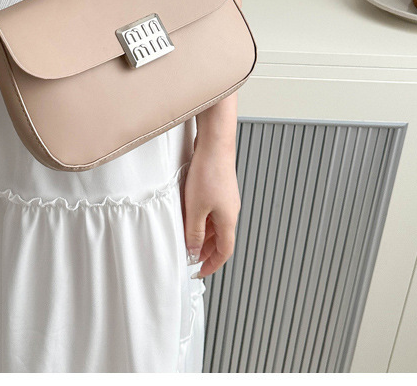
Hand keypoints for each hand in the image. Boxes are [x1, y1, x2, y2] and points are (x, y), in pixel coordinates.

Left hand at [181, 137, 240, 278]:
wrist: (215, 143)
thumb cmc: (208, 173)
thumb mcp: (196, 208)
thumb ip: (194, 232)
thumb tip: (194, 252)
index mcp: (228, 220)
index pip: (224, 251)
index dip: (212, 265)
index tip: (199, 272)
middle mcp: (231, 211)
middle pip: (220, 239)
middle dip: (206, 251)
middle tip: (189, 257)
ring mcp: (226, 199)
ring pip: (216, 225)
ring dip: (203, 234)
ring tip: (186, 237)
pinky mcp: (220, 188)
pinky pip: (212, 211)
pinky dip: (202, 218)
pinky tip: (189, 214)